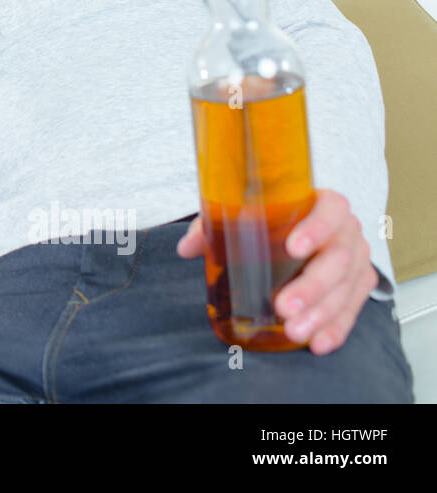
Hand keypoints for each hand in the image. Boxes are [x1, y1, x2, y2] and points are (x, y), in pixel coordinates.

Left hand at [176, 188, 377, 354]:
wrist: (305, 233)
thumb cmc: (273, 221)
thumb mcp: (244, 216)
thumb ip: (214, 226)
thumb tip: (186, 248)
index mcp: (326, 205)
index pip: (331, 210)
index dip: (316, 228)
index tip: (292, 247)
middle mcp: (347, 232)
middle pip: (339, 258)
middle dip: (312, 286)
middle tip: (283, 306)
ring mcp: (357, 260)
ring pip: (346, 289)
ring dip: (320, 314)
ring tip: (294, 331)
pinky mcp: (360, 286)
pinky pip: (352, 310)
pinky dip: (335, 329)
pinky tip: (317, 343)